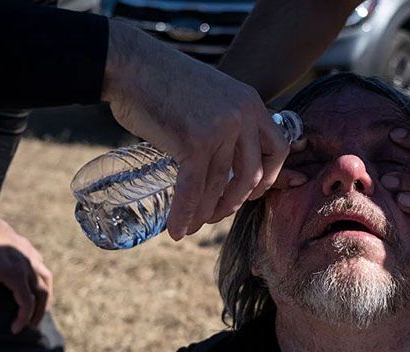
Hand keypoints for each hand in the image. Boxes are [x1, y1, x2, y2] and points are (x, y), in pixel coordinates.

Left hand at [0, 211, 52, 333]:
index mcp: (17, 275)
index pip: (27, 302)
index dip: (23, 318)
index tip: (14, 330)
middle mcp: (29, 266)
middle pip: (44, 292)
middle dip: (40, 311)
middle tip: (33, 325)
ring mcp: (29, 255)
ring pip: (46, 278)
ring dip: (46, 295)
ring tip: (41, 305)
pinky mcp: (26, 247)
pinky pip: (41, 266)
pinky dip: (41, 278)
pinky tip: (34, 280)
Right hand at [102, 21, 288, 237]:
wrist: (131, 63)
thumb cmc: (164, 81)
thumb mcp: (213, 95)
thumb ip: (226, 121)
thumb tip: (226, 159)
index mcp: (251, 103)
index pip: (278, 149)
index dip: (269, 178)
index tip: (251, 193)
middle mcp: (242, 115)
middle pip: (252, 174)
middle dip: (235, 202)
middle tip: (217, 214)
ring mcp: (220, 129)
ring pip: (219, 185)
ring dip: (206, 213)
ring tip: (193, 225)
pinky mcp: (193, 142)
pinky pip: (193, 189)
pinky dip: (184, 214)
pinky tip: (177, 230)